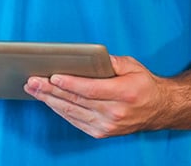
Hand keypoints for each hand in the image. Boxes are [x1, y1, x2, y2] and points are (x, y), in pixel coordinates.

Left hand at [25, 54, 169, 137]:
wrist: (158, 109)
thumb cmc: (143, 84)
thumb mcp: (132, 66)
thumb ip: (111, 62)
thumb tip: (89, 57)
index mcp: (124, 94)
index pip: (91, 90)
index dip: (70, 84)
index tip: (53, 76)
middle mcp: (115, 112)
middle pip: (77, 101)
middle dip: (51, 90)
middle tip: (32, 81)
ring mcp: (107, 125)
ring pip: (72, 112)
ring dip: (50, 100)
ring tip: (33, 89)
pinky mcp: (102, 132)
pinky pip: (75, 121)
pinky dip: (59, 110)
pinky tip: (48, 100)